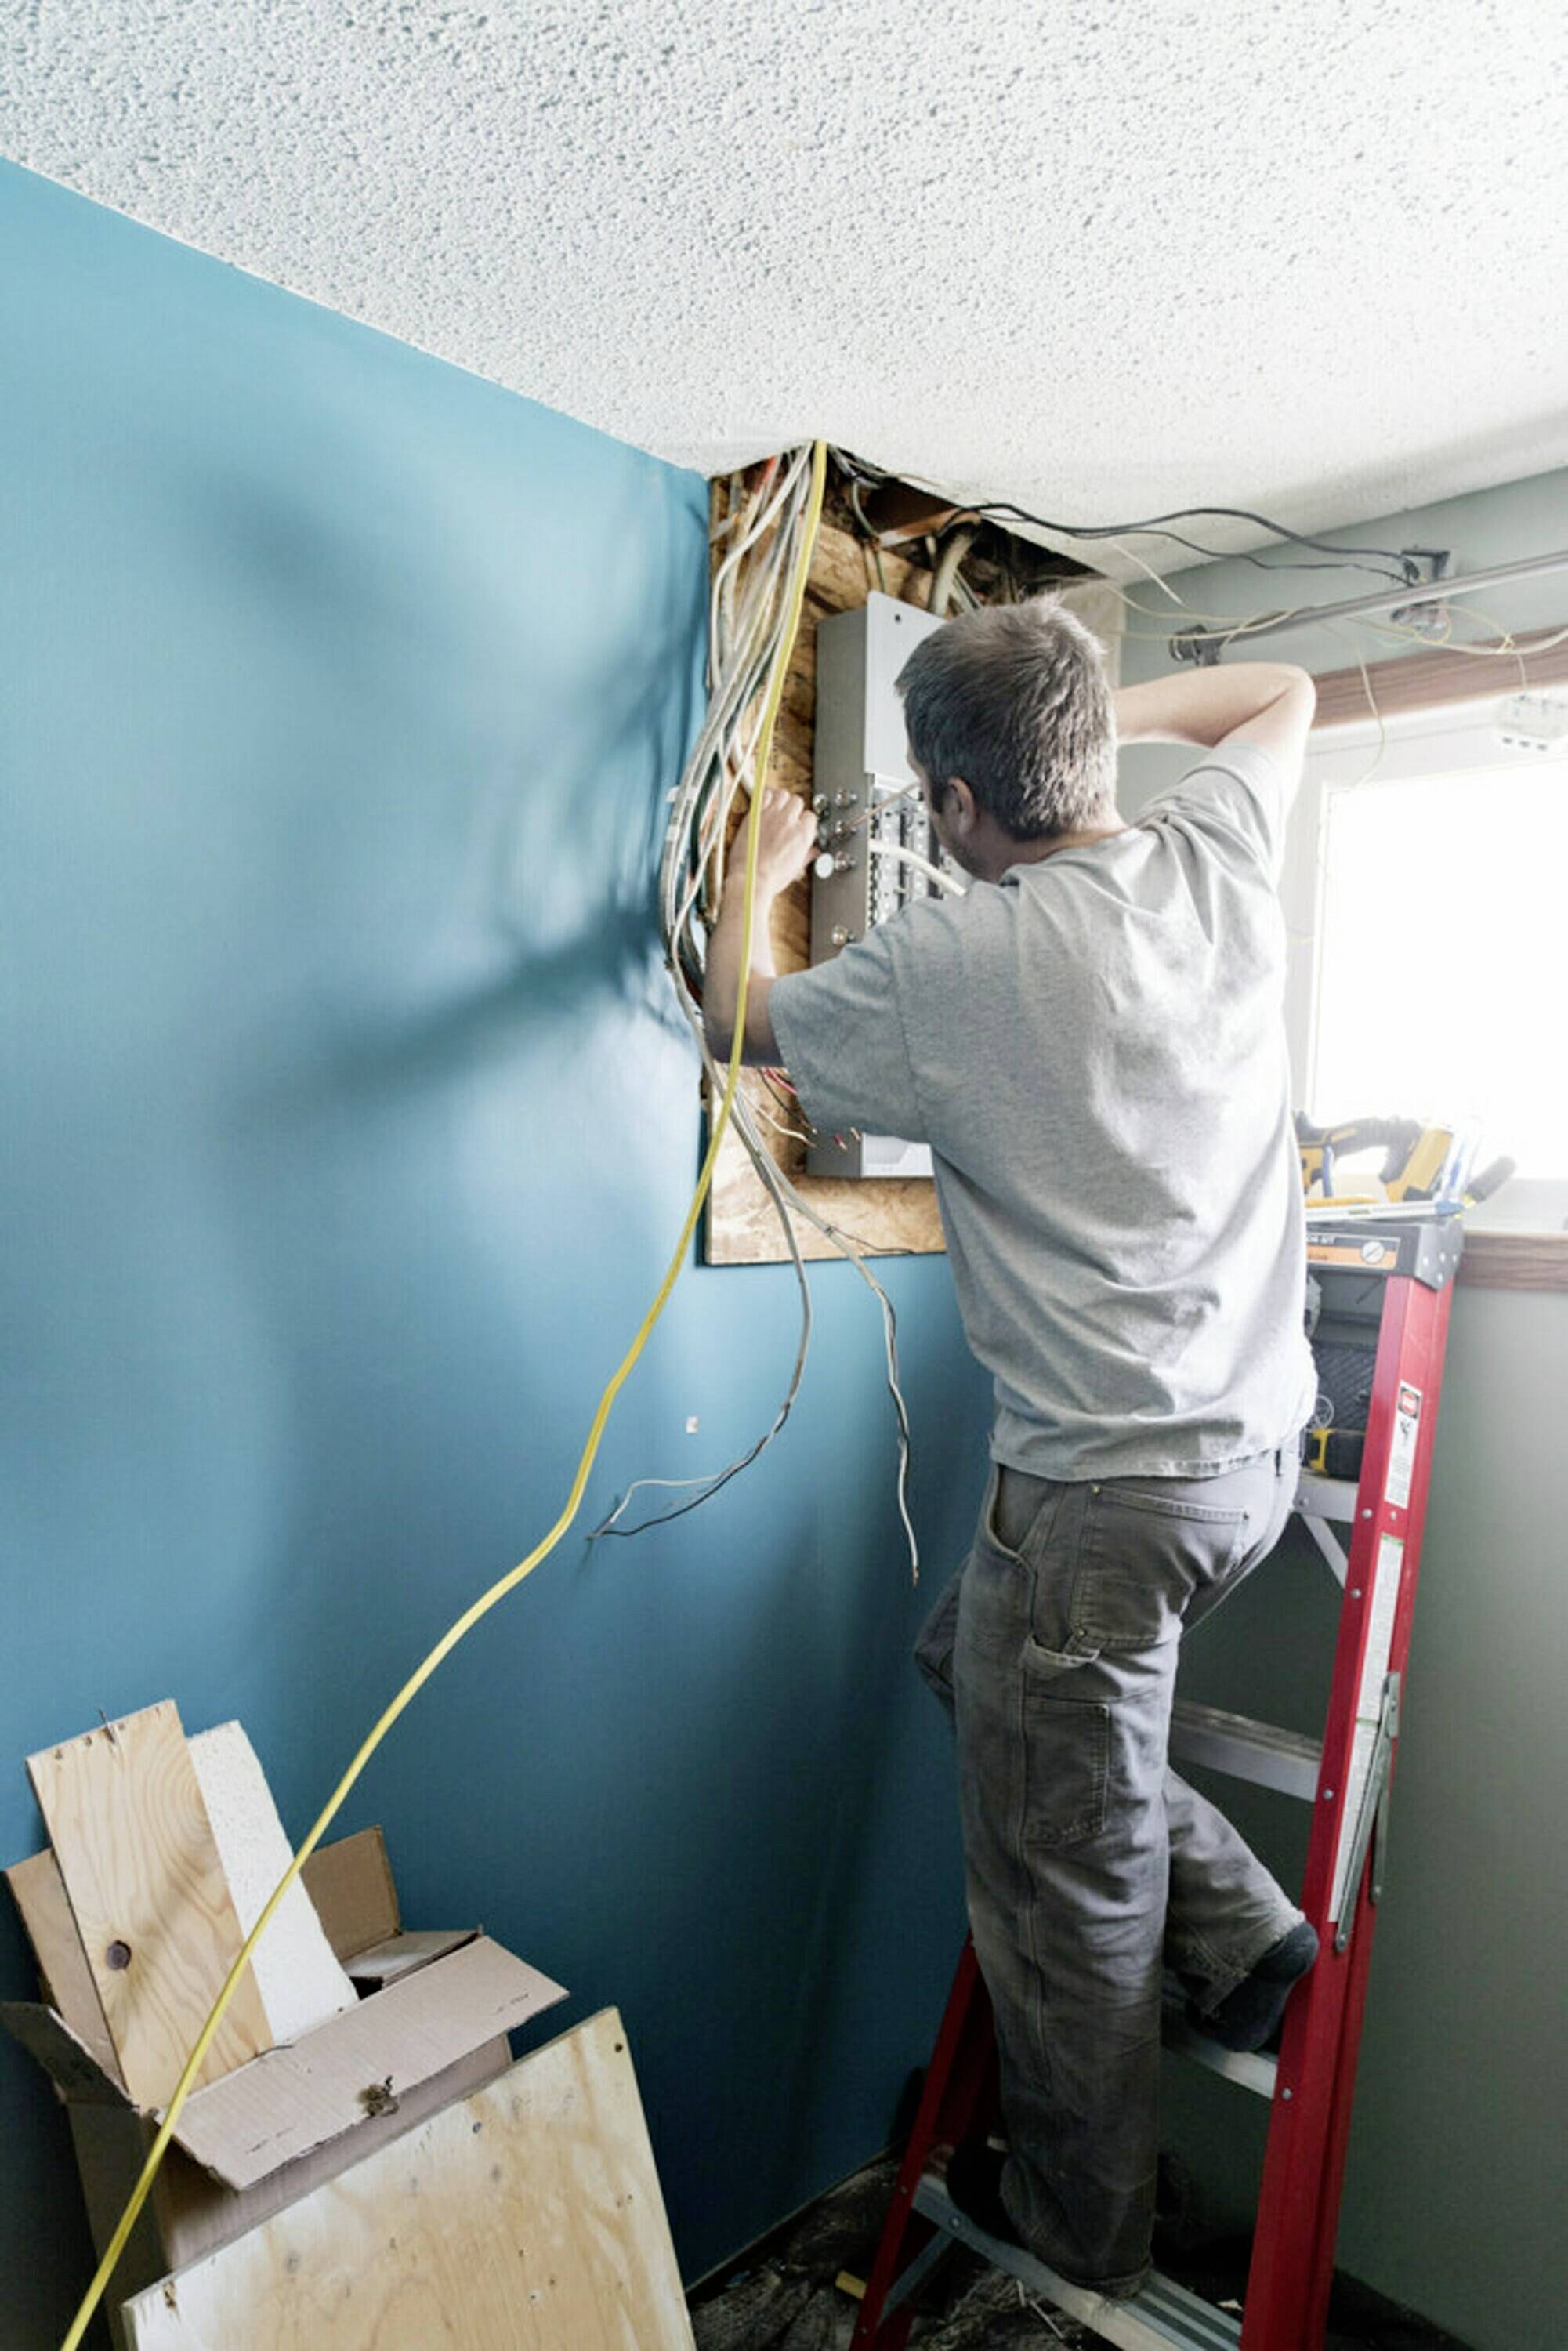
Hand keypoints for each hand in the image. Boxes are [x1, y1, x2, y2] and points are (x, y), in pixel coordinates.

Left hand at [726, 786, 817, 900]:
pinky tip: (764, 803)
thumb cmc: (771, 878)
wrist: (751, 879)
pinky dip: (765, 796)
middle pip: (797, 801)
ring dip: (780, 799)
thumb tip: (813, 852)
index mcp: (802, 835)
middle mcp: (789, 821)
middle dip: (793, 808)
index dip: (804, 820)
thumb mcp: (796, 868)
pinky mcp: (756, 813)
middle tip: (786, 816)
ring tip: (776, 808)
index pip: (810, 816)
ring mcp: (772, 815)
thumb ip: (806, 855)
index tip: (798, 824)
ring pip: (782, 794)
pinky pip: (764, 795)